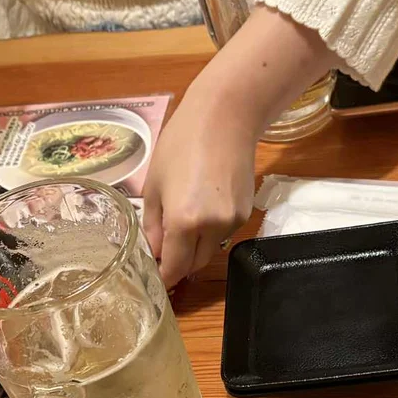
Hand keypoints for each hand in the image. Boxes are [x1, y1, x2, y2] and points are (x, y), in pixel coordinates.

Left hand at [142, 84, 257, 287]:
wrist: (226, 118)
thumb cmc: (181, 144)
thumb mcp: (155, 185)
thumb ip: (153, 225)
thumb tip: (153, 253)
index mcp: (183, 221)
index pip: (174, 267)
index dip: (163, 278)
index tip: (153, 280)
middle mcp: (211, 228)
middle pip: (194, 265)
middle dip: (178, 264)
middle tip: (162, 253)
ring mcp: (232, 222)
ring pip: (209, 251)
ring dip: (194, 248)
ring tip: (181, 225)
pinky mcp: (245, 214)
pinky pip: (222, 235)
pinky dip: (209, 232)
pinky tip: (201, 208)